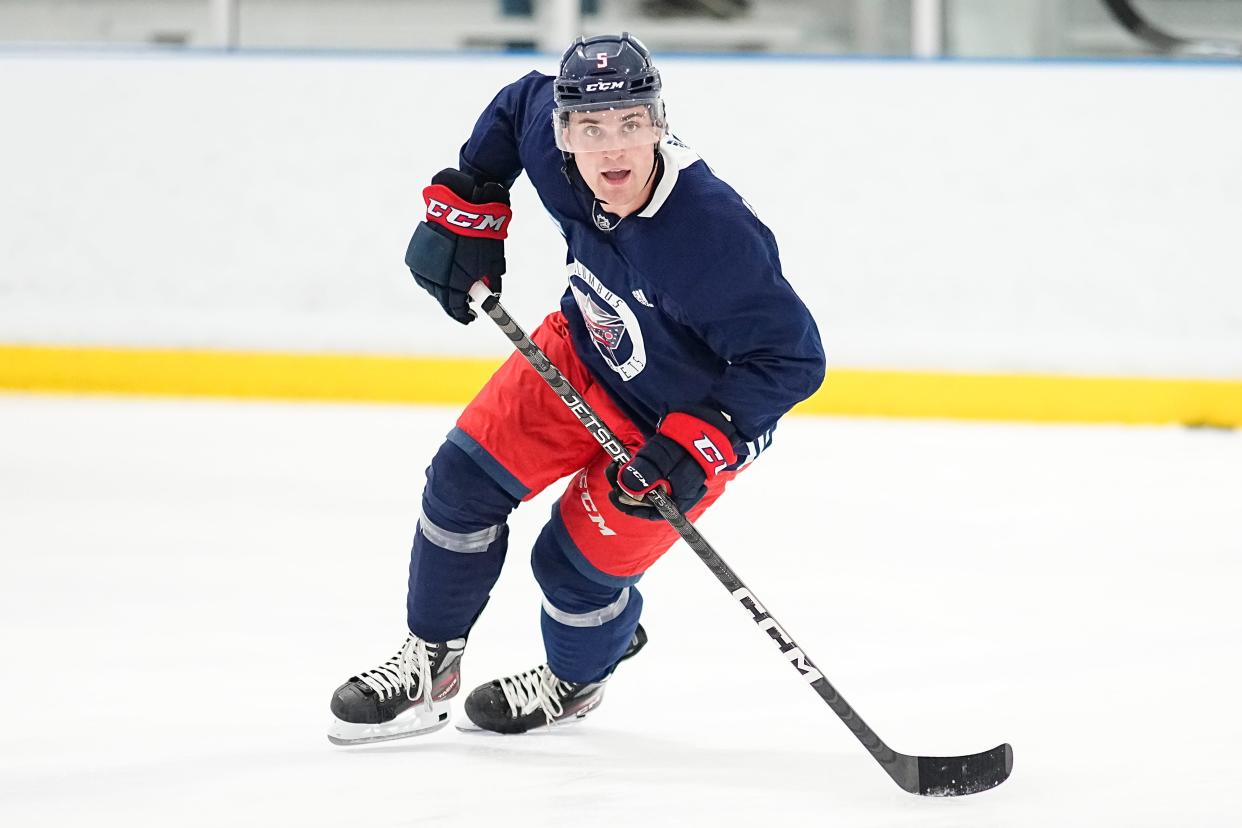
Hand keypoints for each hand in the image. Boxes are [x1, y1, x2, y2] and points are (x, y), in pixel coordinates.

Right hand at [404, 169, 510, 323]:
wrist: (462, 205)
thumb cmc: (482, 235)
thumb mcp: (493, 263)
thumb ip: (492, 284)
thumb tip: (492, 297)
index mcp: (454, 284)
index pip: (456, 309)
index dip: (464, 315)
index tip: (472, 317)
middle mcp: (435, 278)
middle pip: (442, 299)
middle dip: (454, 303)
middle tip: (465, 303)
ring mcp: (423, 265)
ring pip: (430, 286)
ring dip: (442, 289)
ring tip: (454, 286)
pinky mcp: (417, 253)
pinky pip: (423, 272)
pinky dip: (432, 276)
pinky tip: (442, 273)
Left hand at [606, 409, 737, 519]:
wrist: (708, 420)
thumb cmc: (689, 442)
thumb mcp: (665, 457)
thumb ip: (647, 473)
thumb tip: (626, 486)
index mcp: (680, 498)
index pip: (653, 512)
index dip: (631, 506)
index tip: (615, 494)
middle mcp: (678, 492)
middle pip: (647, 499)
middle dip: (626, 487)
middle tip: (613, 472)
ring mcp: (675, 478)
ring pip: (647, 485)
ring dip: (630, 476)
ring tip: (618, 463)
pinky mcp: (672, 465)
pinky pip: (652, 473)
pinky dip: (639, 467)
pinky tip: (630, 458)